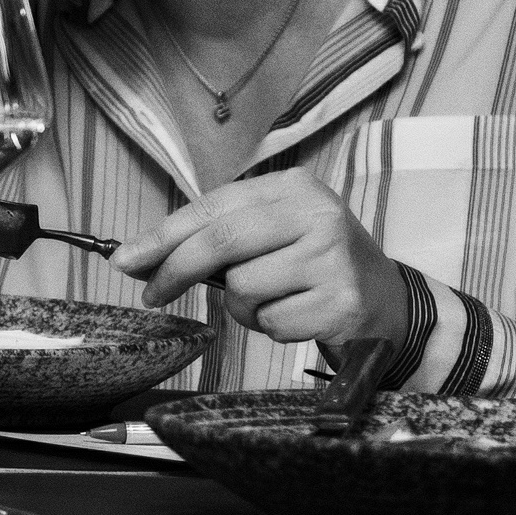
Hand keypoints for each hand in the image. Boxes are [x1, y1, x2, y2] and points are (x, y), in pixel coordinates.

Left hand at [109, 172, 410, 345]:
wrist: (390, 304)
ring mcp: (333, 259)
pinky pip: (271, 322)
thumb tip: (138, 259)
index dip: (162, 236)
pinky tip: (298, 316)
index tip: (125, 259)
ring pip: (243, 289)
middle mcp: (317, 215)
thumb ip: (215, 237)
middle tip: (152, 293)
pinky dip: (272, 327)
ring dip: (243, 307)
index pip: (211, 207)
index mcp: (293, 187)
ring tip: (274, 300)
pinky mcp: (343, 303)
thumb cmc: (314, 265)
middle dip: (175, 270)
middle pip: (220, 242)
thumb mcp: (273, 233)